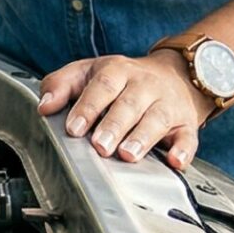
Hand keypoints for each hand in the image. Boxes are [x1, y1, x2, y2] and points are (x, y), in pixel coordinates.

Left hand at [36, 50, 212, 169]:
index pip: (102, 86)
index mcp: (117, 71)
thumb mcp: (88, 72)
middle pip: (130, 104)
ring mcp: (168, 104)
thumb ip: (61, 85)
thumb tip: (44, 106)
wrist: (174, 74)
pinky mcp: (186, 123)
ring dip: (142, 138)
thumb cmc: (122, 79)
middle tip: (100, 146)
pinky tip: (175, 161)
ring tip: (127, 154)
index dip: (87, 107)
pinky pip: (188, 136)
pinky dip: (184, 150)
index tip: (74, 128)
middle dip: (114, 126)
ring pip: (157, 119)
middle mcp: (144, 85)